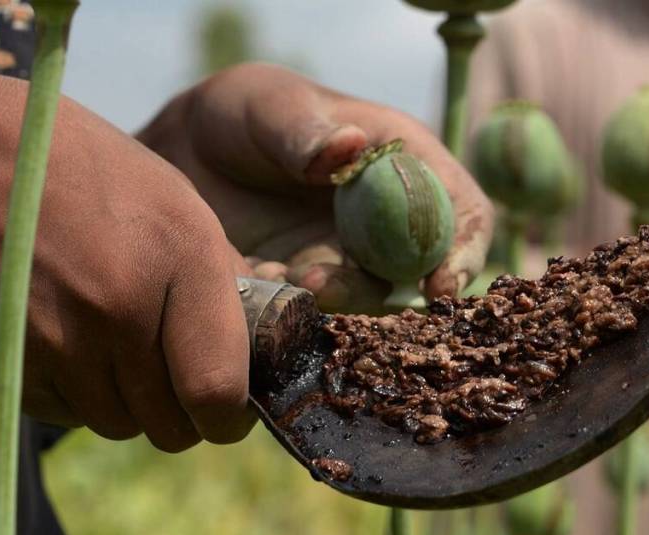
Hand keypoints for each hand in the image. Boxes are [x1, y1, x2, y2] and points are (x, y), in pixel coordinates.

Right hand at [0, 63, 253, 451]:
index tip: (229, 410)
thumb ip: (222, 278)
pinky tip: (68, 338)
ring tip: (114, 341)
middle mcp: (124, 305)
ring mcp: (61, 340)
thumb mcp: (175, 200)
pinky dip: (79, 394)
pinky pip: (68, 415)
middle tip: (173, 376)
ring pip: (122, 425)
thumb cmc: (82, 173)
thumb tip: (256, 351)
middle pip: (173, 425)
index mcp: (183, 256)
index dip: (230, 416)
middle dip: (182, 413)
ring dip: (129, 402)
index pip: (220, 390)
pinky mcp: (10, 365)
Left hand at [138, 63, 493, 313]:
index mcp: (404, 163)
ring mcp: (352, 260)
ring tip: (275, 276)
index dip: (463, 250)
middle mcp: (389, 220)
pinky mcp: (312, 290)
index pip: (461, 211)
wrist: (185, 154)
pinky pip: (316, 314)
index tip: (440, 284)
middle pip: (420, 271)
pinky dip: (288, 310)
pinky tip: (249, 280)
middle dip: (380, 288)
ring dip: (329, 300)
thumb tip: (348, 147)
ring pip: (366, 300)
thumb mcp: (268, 105)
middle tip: (321, 285)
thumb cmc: (243, 113)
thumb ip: (303, 129)